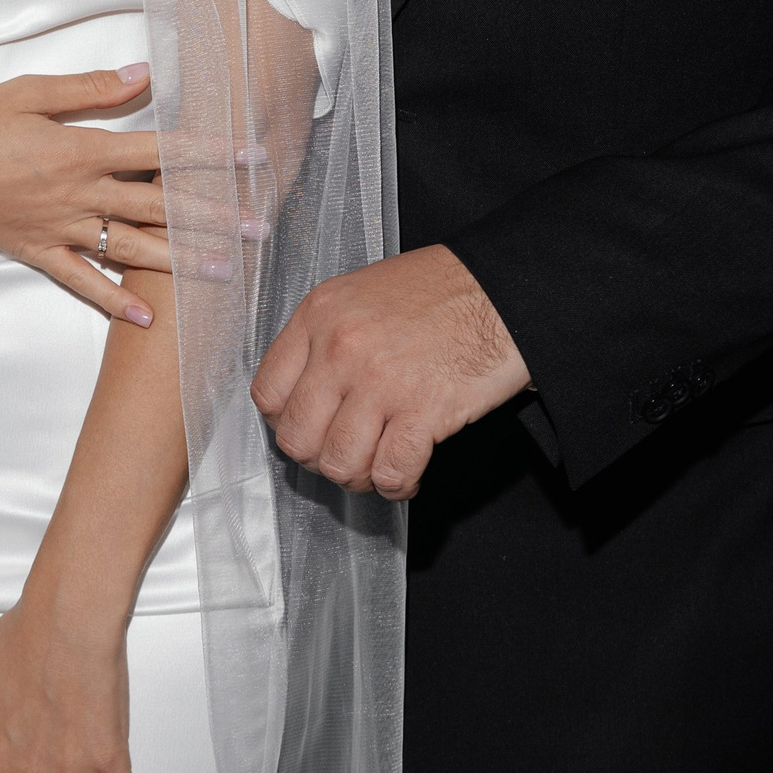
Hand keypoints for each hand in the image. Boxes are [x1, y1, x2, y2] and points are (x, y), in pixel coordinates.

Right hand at [0, 65, 254, 328]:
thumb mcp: (28, 92)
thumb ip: (90, 90)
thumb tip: (143, 76)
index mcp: (80, 149)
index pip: (160, 153)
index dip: (210, 155)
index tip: (250, 159)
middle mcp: (78, 194)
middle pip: (158, 206)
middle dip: (212, 216)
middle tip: (257, 227)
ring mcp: (58, 228)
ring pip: (131, 248)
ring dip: (181, 260)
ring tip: (224, 271)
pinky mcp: (35, 251)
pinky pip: (82, 282)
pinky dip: (113, 303)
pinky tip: (146, 319)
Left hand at [251, 244, 530, 499]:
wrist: (505, 288)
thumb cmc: (441, 291)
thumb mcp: (362, 293)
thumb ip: (326, 338)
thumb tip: (308, 395)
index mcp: (320, 314)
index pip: (268, 393)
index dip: (287, 422)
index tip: (312, 427)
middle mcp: (340, 347)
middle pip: (297, 438)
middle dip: (320, 458)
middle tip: (346, 454)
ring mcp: (380, 381)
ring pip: (338, 464)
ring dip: (358, 477)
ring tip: (378, 466)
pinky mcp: (423, 410)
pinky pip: (390, 473)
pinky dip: (398, 485)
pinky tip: (408, 474)